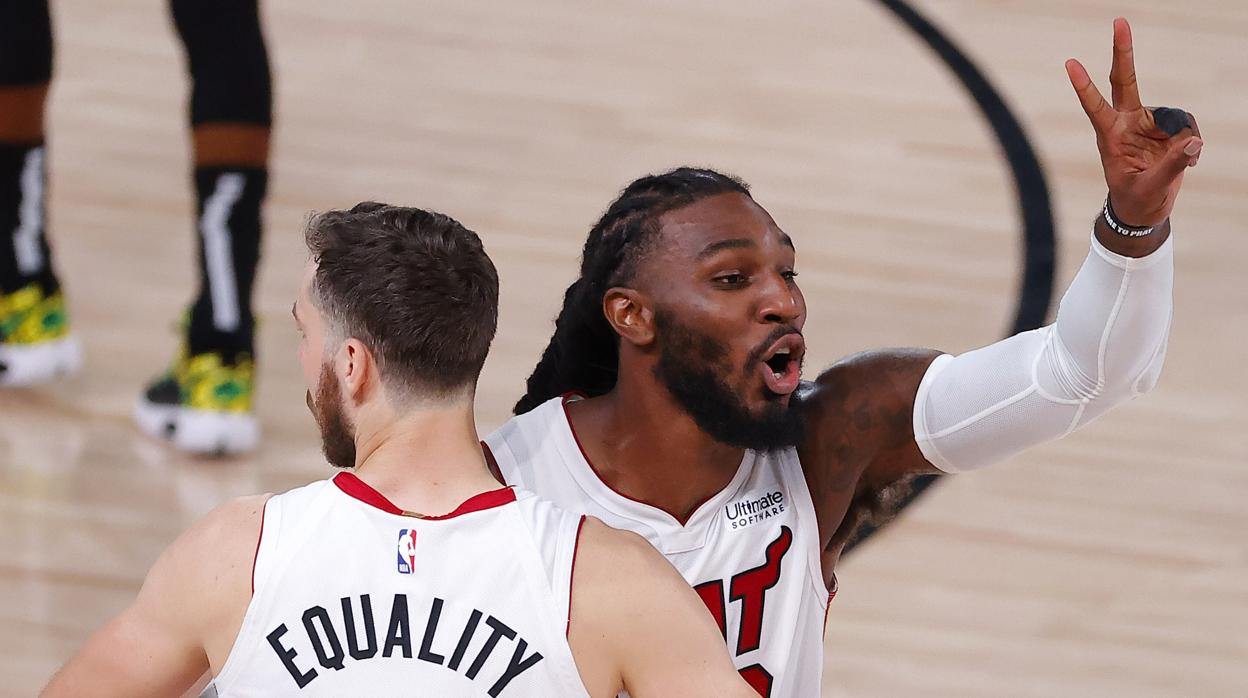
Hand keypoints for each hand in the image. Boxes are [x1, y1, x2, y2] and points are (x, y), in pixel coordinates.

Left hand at [1066, 17, 1201, 225]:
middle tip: (1119, 22)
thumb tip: (1194, 141)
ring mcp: (1147, 122)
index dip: (1084, 86)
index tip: (1070, 64)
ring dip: (1183, 137)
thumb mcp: (1150, 187)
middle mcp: (1127, 122)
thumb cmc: (1136, 199)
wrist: (1143, 209)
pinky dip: (1192, 144)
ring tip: (1182, 163)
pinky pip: (1187, 126)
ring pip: (1173, 114)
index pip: (1095, 107)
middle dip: (1123, 52)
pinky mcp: (1167, 127)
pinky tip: (1189, 160)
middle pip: (1124, 81)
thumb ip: (1172, 165)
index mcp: (1110, 137)